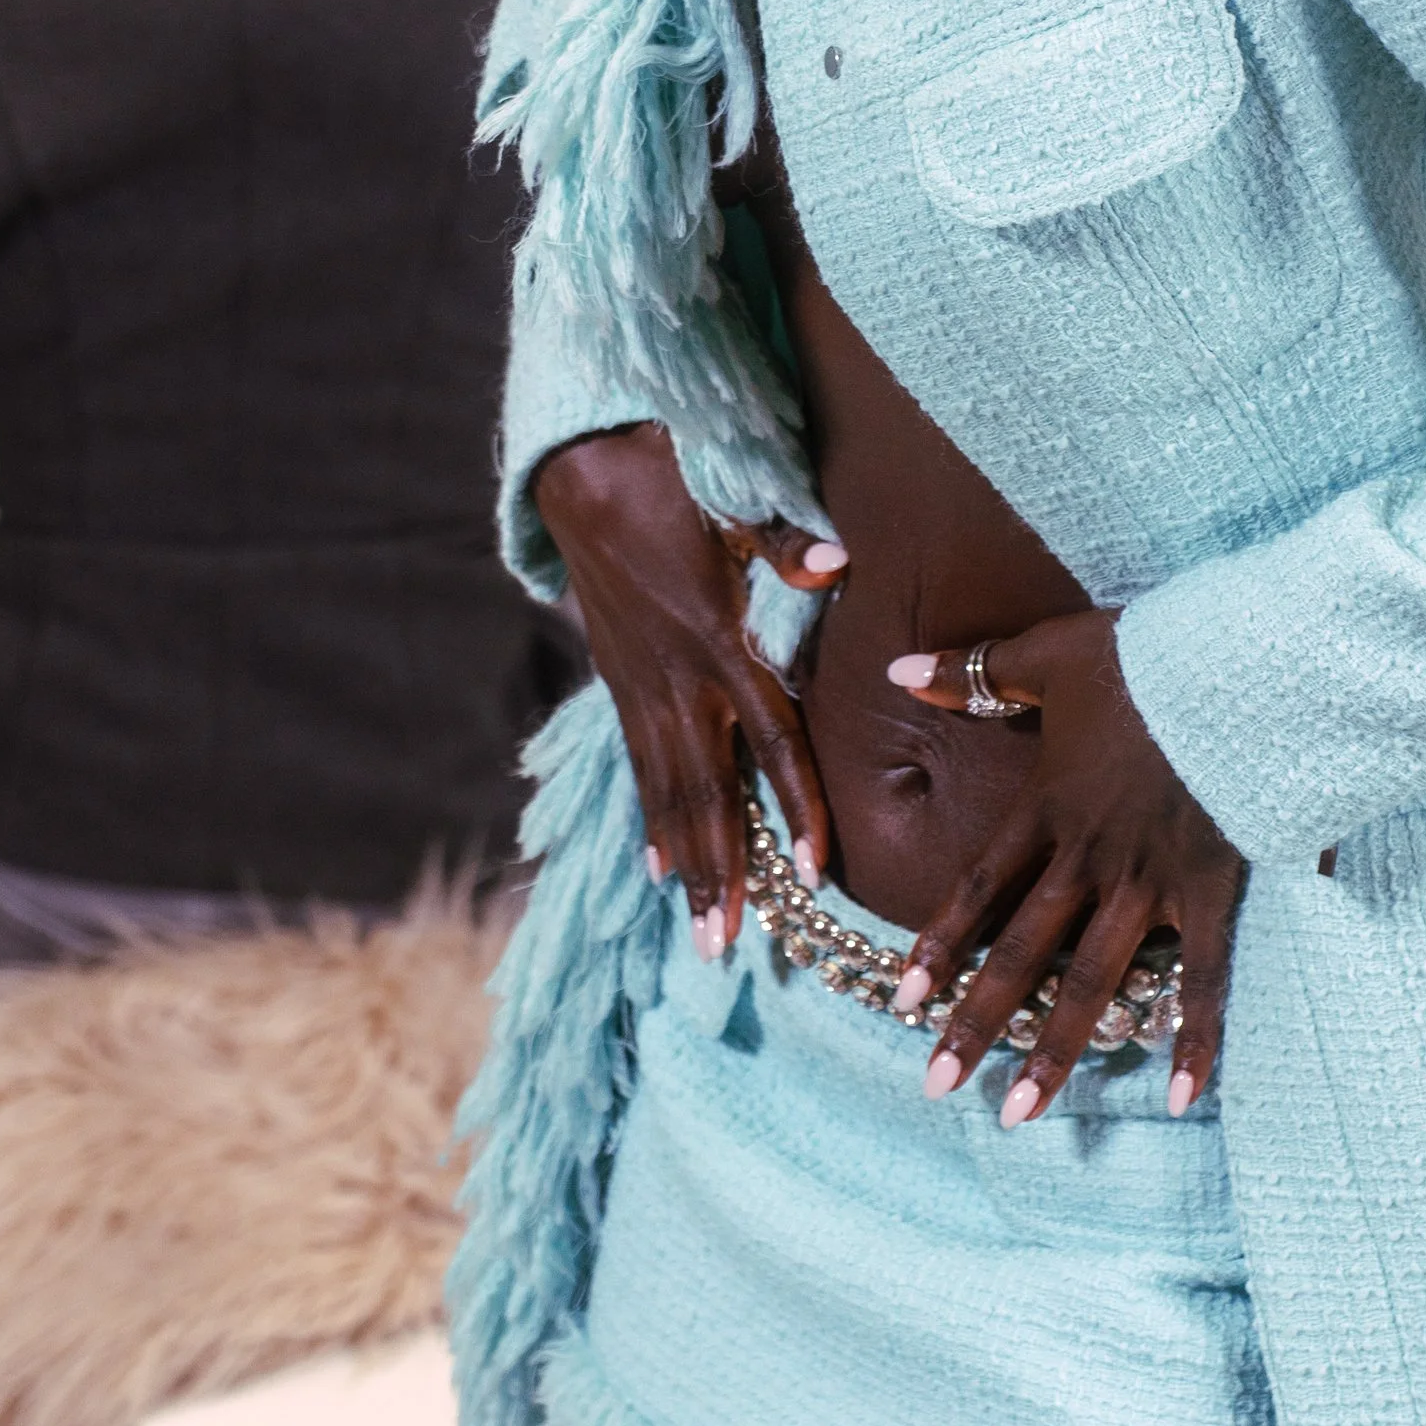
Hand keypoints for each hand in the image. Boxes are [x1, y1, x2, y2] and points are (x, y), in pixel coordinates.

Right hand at [532, 423, 845, 952]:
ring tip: (699, 932)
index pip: (769, 739)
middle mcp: (679, 682)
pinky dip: (652, 821)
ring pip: (668, 794)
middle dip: (721, 872)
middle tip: (726, 946)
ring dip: (685, 866)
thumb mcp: (736, 510)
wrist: (587, 479)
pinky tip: (657, 868)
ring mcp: (643, 690)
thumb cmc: (678, 489)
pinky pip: (640, 769)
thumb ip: (787, 546)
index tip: (812, 868)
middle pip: (707, 793)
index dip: (794, 803)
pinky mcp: (621, 686)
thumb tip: (838, 564)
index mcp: (719, 643)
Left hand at [889, 615, 1245, 1123]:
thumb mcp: (1048, 651)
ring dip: (1054, 1050)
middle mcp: (1091, 859)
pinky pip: (1206, 980)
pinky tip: (1184, 1099)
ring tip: (1020, 1113)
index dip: (939, 947)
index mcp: (1049, 809)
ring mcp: (1154, 882)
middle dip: (976, 1022)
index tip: (903, 1002)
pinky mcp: (1216, 890)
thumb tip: (893, 671)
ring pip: (1094, 983)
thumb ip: (971, 671)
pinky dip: (1195, 1040)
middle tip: (937, 1086)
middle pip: (1023, 954)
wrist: (1245, 664)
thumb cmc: (1149, 656)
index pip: (979, 890)